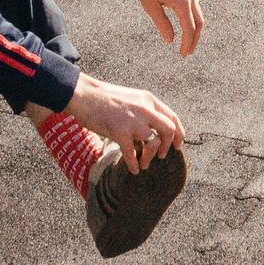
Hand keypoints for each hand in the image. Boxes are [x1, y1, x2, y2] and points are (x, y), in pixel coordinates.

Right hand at [52, 73, 184, 174]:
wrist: (84, 95)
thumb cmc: (104, 98)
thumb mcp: (131, 99)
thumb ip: (143, 111)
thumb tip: (150, 132)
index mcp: (148, 100)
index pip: (172, 117)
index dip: (179, 133)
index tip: (178, 145)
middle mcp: (145, 109)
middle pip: (169, 130)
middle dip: (168, 146)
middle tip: (162, 156)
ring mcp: (133, 121)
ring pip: (153, 143)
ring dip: (150, 157)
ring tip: (145, 164)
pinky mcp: (120, 131)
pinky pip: (132, 154)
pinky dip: (134, 164)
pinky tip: (134, 169)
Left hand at [134, 0, 204, 57]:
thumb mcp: (151, 6)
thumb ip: (162, 24)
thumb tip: (170, 40)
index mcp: (182, 3)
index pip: (189, 29)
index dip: (187, 43)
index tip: (183, 54)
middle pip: (199, 23)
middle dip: (195, 39)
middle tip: (189, 51)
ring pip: (198, 14)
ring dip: (195, 29)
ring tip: (189, 40)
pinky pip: (195, 6)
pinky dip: (193, 18)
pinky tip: (186, 23)